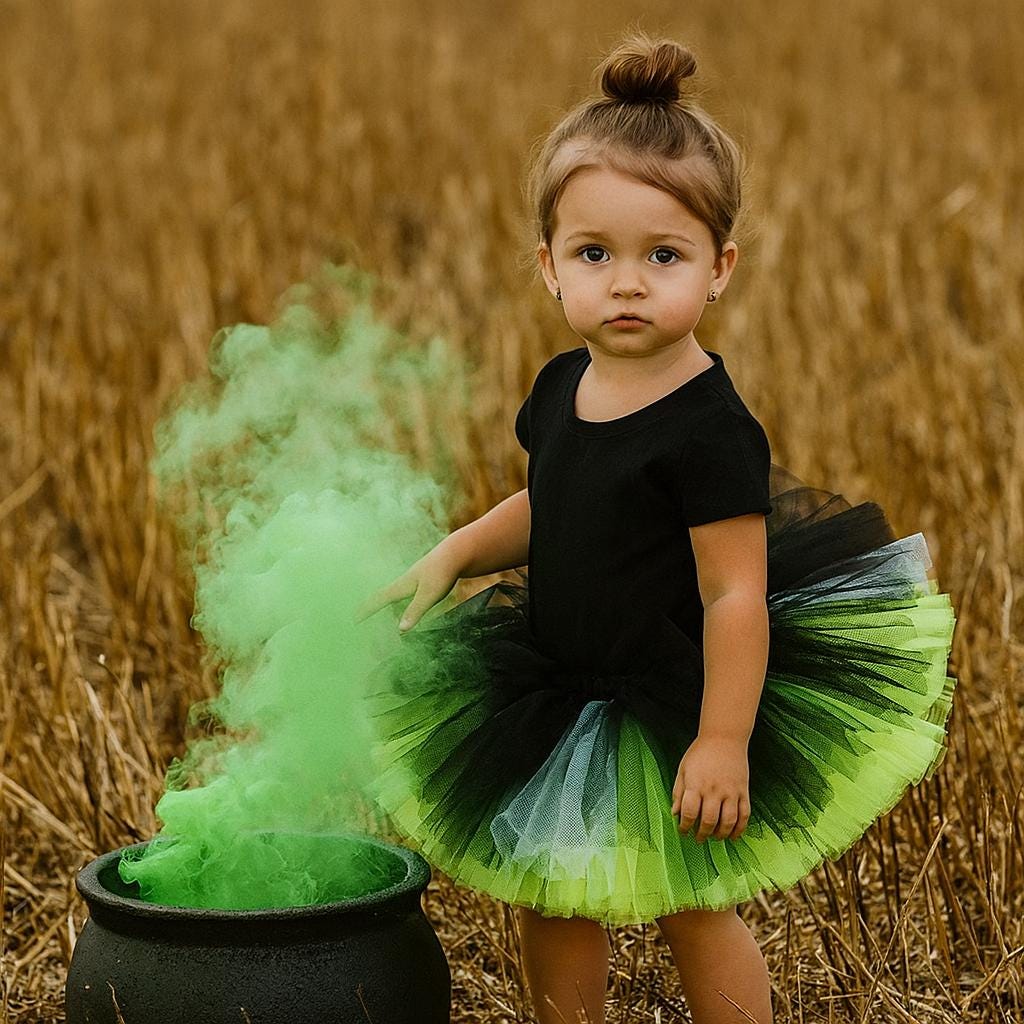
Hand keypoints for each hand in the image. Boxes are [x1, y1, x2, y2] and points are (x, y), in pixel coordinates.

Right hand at [352, 536, 466, 631]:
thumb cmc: (442, 572)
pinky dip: (399, 602)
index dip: (366, 610)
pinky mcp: (424, 580)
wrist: (457, 553)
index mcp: (402, 586)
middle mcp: (405, 583)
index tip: (353, 620)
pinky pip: (406, 593)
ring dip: (384, 604)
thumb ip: (415, 611)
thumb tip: (400, 630)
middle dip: (371, 606)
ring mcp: (414, 580)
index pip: (379, 599)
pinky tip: (403, 604)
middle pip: (383, 597)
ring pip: (394, 595)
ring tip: (376, 612)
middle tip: (358, 616)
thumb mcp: (429, 595)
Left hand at [670, 734, 750, 842]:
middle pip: (709, 821)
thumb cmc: (700, 753)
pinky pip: (744, 815)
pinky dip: (740, 829)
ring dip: (721, 835)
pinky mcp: (744, 791)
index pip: (689, 813)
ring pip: (728, 822)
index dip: (685, 826)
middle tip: (698, 839)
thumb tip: (674, 813)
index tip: (683, 831)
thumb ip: (678, 792)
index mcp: (696, 784)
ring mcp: (731, 791)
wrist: (724, 737)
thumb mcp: (683, 769)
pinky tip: (733, 836)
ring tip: (714, 838)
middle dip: (702, 834)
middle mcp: (714, 790)